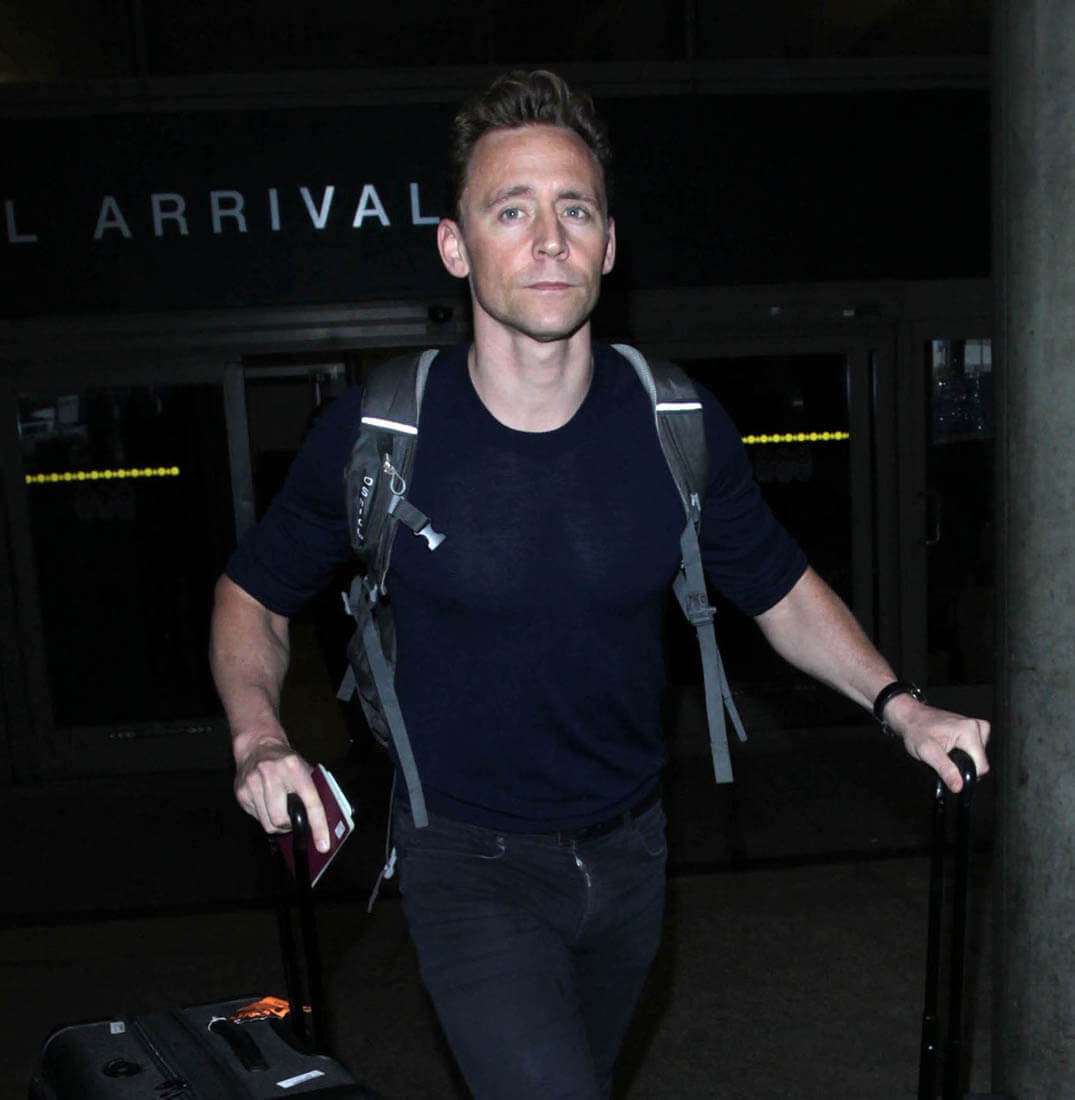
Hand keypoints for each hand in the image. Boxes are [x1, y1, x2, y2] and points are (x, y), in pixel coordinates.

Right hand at [233, 733, 330, 852]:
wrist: (258, 746)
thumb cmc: (286, 761)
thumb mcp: (304, 769)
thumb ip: (313, 790)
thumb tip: (326, 820)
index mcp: (294, 767)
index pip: (310, 802)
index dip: (318, 826)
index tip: (323, 845)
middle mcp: (272, 773)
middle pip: (282, 819)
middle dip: (290, 825)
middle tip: (293, 820)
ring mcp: (253, 783)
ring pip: (268, 823)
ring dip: (277, 824)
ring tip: (280, 812)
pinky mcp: (241, 792)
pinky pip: (256, 818)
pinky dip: (264, 816)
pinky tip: (266, 803)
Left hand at [884, 693, 990, 792]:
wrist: (911, 718)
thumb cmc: (916, 731)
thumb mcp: (927, 752)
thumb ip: (945, 769)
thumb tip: (958, 787)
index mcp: (970, 730)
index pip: (981, 767)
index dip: (966, 774)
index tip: (950, 770)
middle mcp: (978, 727)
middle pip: (980, 763)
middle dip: (962, 766)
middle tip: (944, 759)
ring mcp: (978, 728)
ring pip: (978, 759)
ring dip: (962, 761)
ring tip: (945, 752)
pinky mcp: (975, 731)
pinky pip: (974, 753)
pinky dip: (963, 755)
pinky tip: (950, 749)